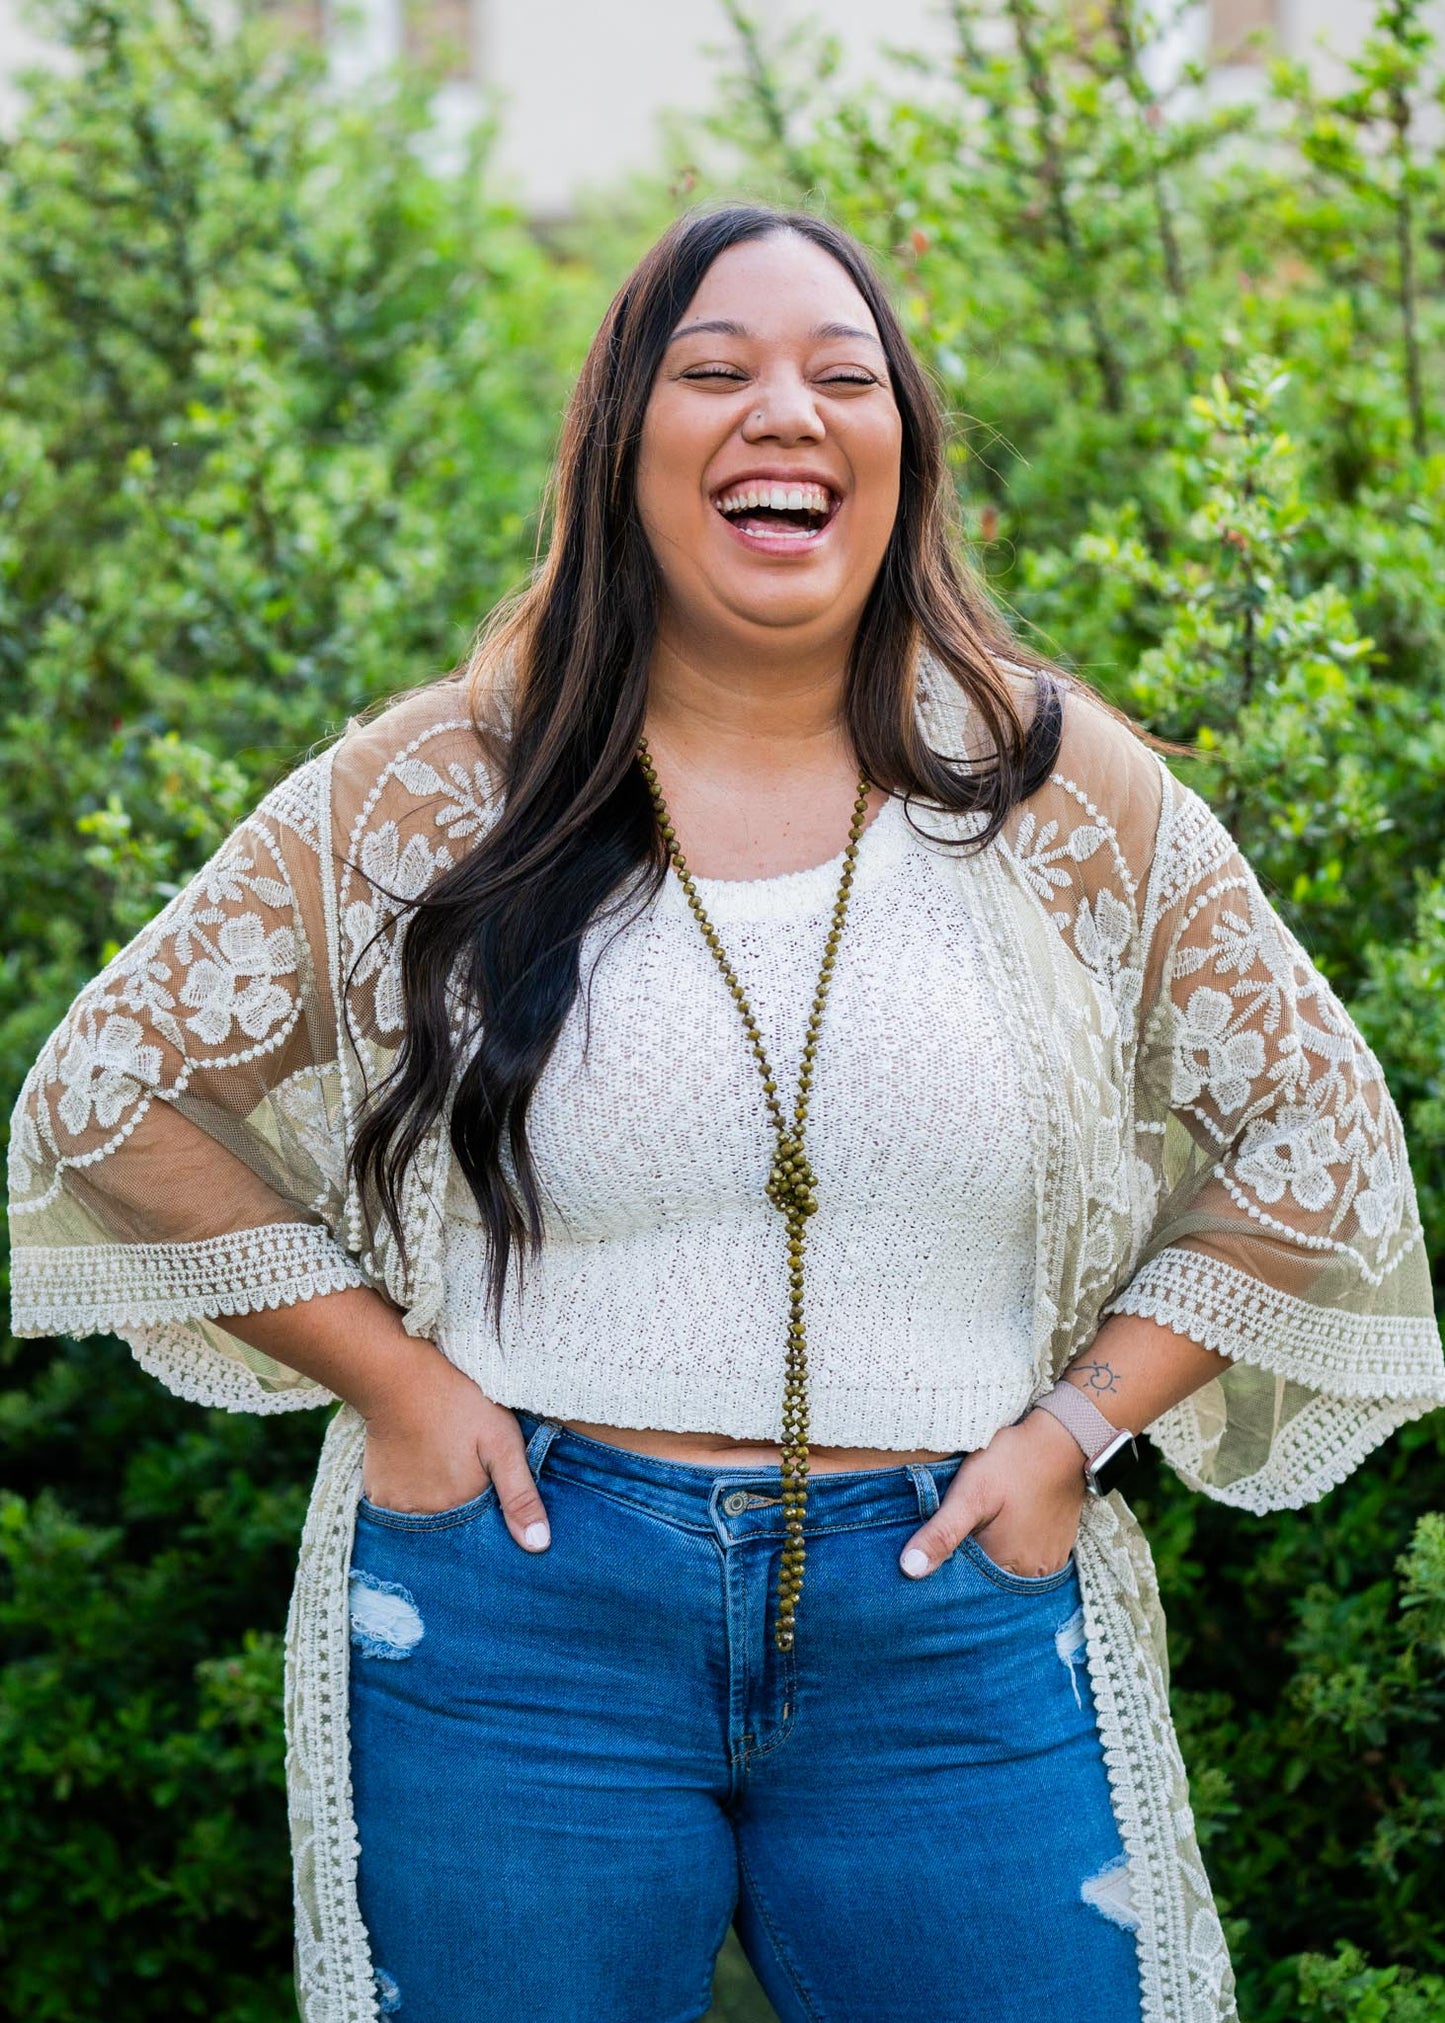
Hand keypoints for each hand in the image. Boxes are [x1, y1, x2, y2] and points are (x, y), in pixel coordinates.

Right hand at [361, 1348, 549, 1553]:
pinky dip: (412, 1495)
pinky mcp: (376, 1494)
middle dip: (464, 1509)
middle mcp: (427, 1517)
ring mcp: (398, 1508)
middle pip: (453, 1529)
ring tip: (443, 1464)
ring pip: (426, 1520)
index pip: (482, 1535)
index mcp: (462, 1507)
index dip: (492, 1517)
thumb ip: (520, 1494)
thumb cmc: (459, 1403)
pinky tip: (420, 1466)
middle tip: (463, 1467)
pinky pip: (399, 1509)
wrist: (399, 1378)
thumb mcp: (502, 1441)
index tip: (491, 1489)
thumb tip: (539, 1545)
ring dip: (437, 1504)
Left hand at [898, 1410, 1084, 1579]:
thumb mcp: (970, 1493)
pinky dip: (1011, 1547)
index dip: (948, 1565)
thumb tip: (909, 1569)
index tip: (937, 1542)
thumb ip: (942, 1533)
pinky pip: (1027, 1558)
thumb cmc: (1014, 1463)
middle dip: (969, 1560)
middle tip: (962, 1526)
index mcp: (1009, 1565)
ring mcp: (1049, 1562)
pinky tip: (1003, 1524)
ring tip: (982, 1524)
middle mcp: (1033, 1574)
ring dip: (991, 1553)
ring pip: (1007, 1568)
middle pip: (988, 1578)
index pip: (966, 1584)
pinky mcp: (1058, 1547)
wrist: (1063, 1438)